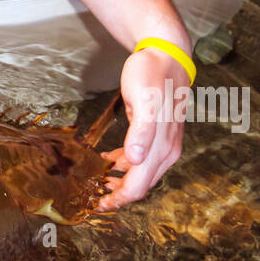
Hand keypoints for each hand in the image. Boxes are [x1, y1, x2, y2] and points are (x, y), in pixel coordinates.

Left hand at [97, 46, 188, 209]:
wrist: (168, 55)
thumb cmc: (152, 74)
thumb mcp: (143, 99)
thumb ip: (142, 131)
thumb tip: (136, 159)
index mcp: (162, 147)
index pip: (138, 187)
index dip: (117, 200)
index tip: (95, 205)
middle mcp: (167, 151)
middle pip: (140, 185)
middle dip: (117, 195)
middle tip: (91, 195)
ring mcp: (166, 145)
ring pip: (141, 175)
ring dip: (120, 181)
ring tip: (97, 179)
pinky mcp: (161, 136)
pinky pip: (142, 161)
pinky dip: (125, 165)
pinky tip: (110, 159)